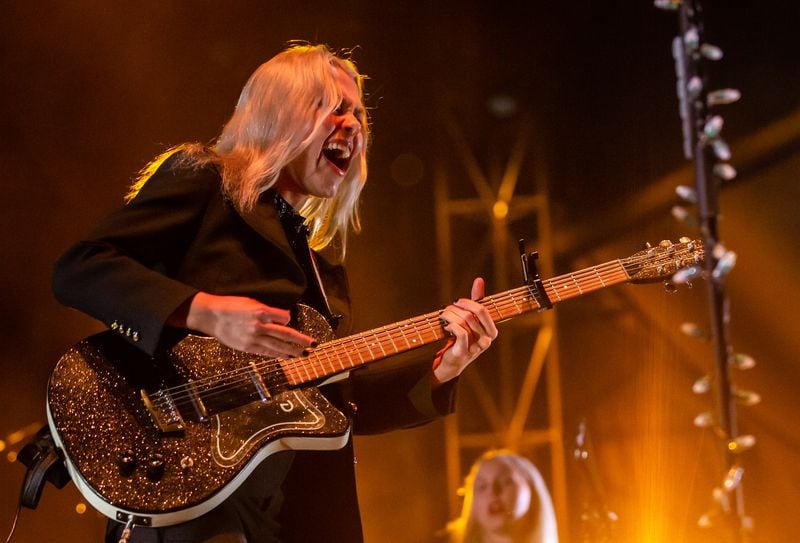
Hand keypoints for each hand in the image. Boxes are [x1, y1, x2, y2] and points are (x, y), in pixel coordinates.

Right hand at [178, 292, 315, 356]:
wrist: (211, 316)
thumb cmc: (232, 306)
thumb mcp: (252, 302)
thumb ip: (267, 311)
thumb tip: (283, 319)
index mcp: (261, 311)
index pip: (284, 317)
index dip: (288, 318)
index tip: (289, 319)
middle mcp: (259, 325)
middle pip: (286, 334)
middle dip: (301, 341)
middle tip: (314, 345)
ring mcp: (254, 338)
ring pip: (278, 346)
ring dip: (294, 351)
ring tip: (305, 354)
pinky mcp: (248, 347)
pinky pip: (267, 352)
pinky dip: (279, 355)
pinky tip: (287, 357)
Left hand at [432, 277, 497, 384]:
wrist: (454, 360)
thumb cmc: (464, 337)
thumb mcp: (472, 318)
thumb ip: (477, 300)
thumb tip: (479, 280)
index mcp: (491, 330)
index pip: (482, 310)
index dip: (468, 303)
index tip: (457, 302)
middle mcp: (487, 339)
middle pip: (472, 314)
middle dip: (457, 308)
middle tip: (447, 309)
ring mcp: (476, 347)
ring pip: (464, 322)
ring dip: (450, 316)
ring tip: (443, 316)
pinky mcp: (464, 352)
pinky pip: (461, 333)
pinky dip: (452, 326)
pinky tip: (446, 326)